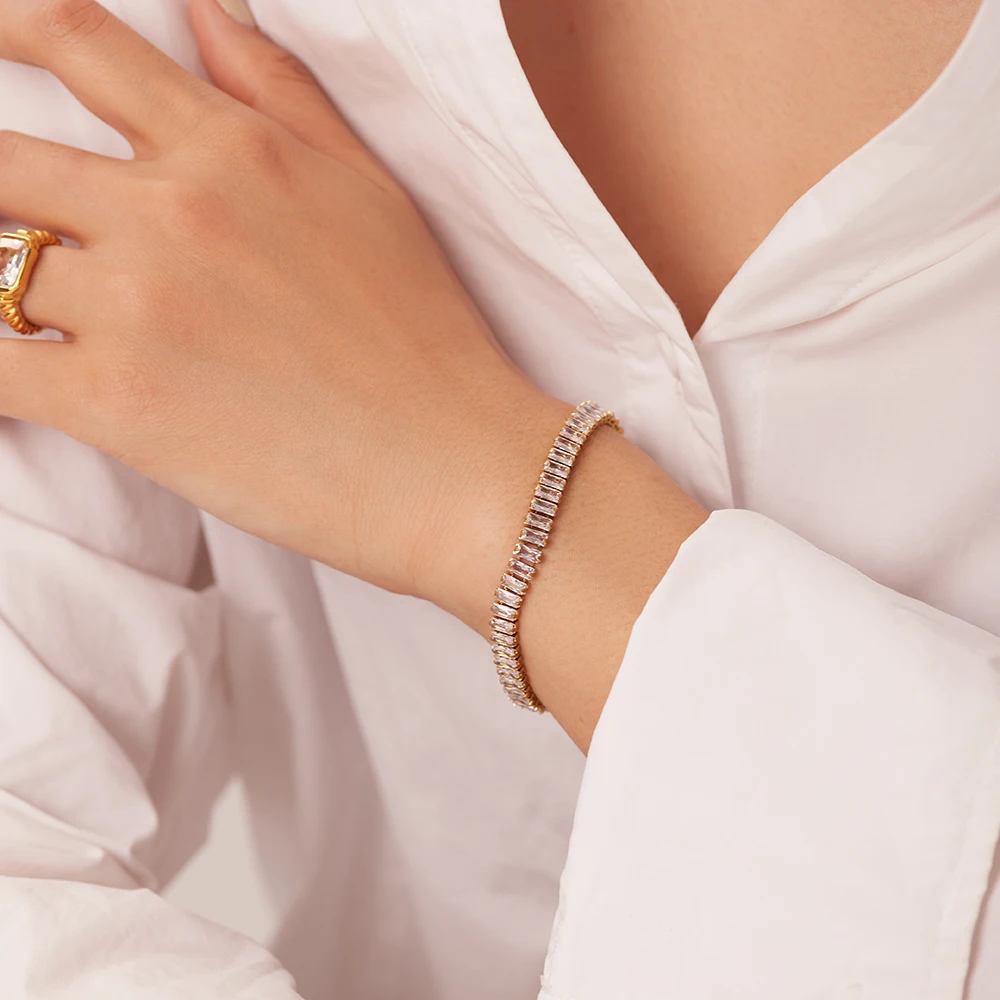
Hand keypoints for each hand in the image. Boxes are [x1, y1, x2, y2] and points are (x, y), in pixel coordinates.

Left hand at [0, 0, 707, 748]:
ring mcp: (136, 302)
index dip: (3, 29)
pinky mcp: (115, 402)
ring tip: (24, 318)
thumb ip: (283, 98)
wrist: (455, 468)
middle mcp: (171, 207)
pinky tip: (17, 385)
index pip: (75, 40)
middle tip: (11, 233)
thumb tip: (209, 16)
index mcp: (231, 151)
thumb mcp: (371, 195)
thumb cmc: (428, 340)